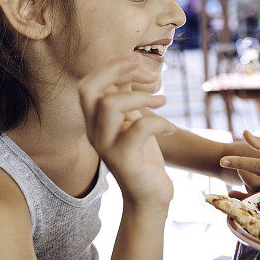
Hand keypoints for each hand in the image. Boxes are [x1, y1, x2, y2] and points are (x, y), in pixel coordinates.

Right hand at [78, 55, 175, 208]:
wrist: (149, 197)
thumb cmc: (143, 157)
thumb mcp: (134, 121)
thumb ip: (128, 97)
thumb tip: (133, 66)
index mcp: (95, 121)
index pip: (88, 83)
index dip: (112, 66)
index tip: (139, 62)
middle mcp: (94, 132)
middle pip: (88, 89)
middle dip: (117, 71)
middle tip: (148, 72)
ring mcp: (106, 146)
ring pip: (109, 105)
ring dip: (141, 96)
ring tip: (163, 101)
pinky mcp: (124, 160)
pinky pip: (139, 128)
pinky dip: (160, 122)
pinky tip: (170, 129)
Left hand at [219, 130, 259, 196]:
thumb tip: (245, 132)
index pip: (258, 165)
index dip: (240, 162)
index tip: (223, 159)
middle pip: (255, 182)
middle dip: (243, 173)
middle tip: (239, 166)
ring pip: (255, 193)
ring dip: (244, 184)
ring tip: (241, 173)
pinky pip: (256, 203)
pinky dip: (242, 198)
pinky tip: (231, 192)